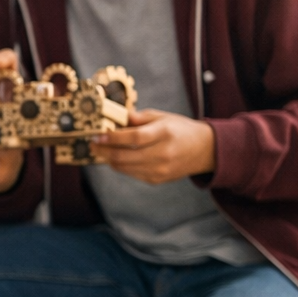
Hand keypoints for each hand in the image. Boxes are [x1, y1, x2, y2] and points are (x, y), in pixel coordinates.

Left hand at [93, 109, 215, 183]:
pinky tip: (116, 158)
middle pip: (125, 156)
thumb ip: (139, 118)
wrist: (205, 150)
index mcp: (165, 133)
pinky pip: (132, 174)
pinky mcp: (158, 179)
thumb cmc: (181, 130)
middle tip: (92, 145)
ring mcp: (160, 169)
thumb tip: (118, 117)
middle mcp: (163, 153)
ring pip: (125, 167)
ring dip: (109, 160)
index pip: (134, 138)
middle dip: (104, 151)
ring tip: (101, 151)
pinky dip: (121, 166)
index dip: (113, 138)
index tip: (98, 136)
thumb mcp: (163, 117)